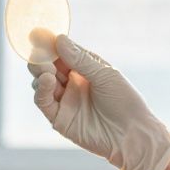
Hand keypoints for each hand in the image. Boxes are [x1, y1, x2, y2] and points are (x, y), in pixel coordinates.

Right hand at [29, 34, 169, 169]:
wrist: (132, 136)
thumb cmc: (125, 102)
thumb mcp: (105, 75)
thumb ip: (80, 59)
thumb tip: (58, 39)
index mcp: (85, 69)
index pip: (62, 52)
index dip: (50, 44)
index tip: (38, 34)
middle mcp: (72, 83)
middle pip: (47, 65)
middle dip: (41, 57)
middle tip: (39, 52)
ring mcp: (65, 100)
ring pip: (41, 82)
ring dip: (40, 72)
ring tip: (48, 70)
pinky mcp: (59, 118)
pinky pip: (42, 101)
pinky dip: (40, 89)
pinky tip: (46, 80)